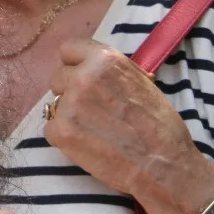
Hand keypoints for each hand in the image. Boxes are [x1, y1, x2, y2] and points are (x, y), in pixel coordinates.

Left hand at [46, 39, 213, 213]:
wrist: (162, 164)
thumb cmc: (159, 125)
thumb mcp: (141, 81)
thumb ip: (112, 72)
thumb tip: (95, 69)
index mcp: (105, 59)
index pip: (69, 50)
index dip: (76, 66)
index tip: (84, 79)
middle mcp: (83, 76)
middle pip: (58, 78)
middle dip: (71, 92)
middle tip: (92, 111)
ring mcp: (69, 104)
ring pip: (54, 104)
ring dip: (67, 115)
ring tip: (92, 130)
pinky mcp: (61, 132)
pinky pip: (51, 129)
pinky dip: (64, 138)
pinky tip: (86, 145)